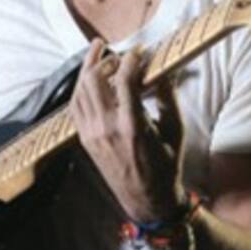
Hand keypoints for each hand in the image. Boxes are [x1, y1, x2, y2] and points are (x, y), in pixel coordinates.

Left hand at [68, 39, 186, 222]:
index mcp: (133, 126)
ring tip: (97, 55)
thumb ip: (167, 96)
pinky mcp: (86, 140)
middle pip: (94, 81)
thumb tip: (163, 69)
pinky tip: (88, 80)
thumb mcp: (174, 130)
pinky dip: (80, 89)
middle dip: (103, 59)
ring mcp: (92, 135)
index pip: (125, 80)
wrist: (147, 199)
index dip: (131, 59)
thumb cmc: (166, 166)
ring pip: (80, 91)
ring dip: (87, 70)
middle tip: (114, 51)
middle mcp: (107, 128)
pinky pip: (76, 107)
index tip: (139, 50)